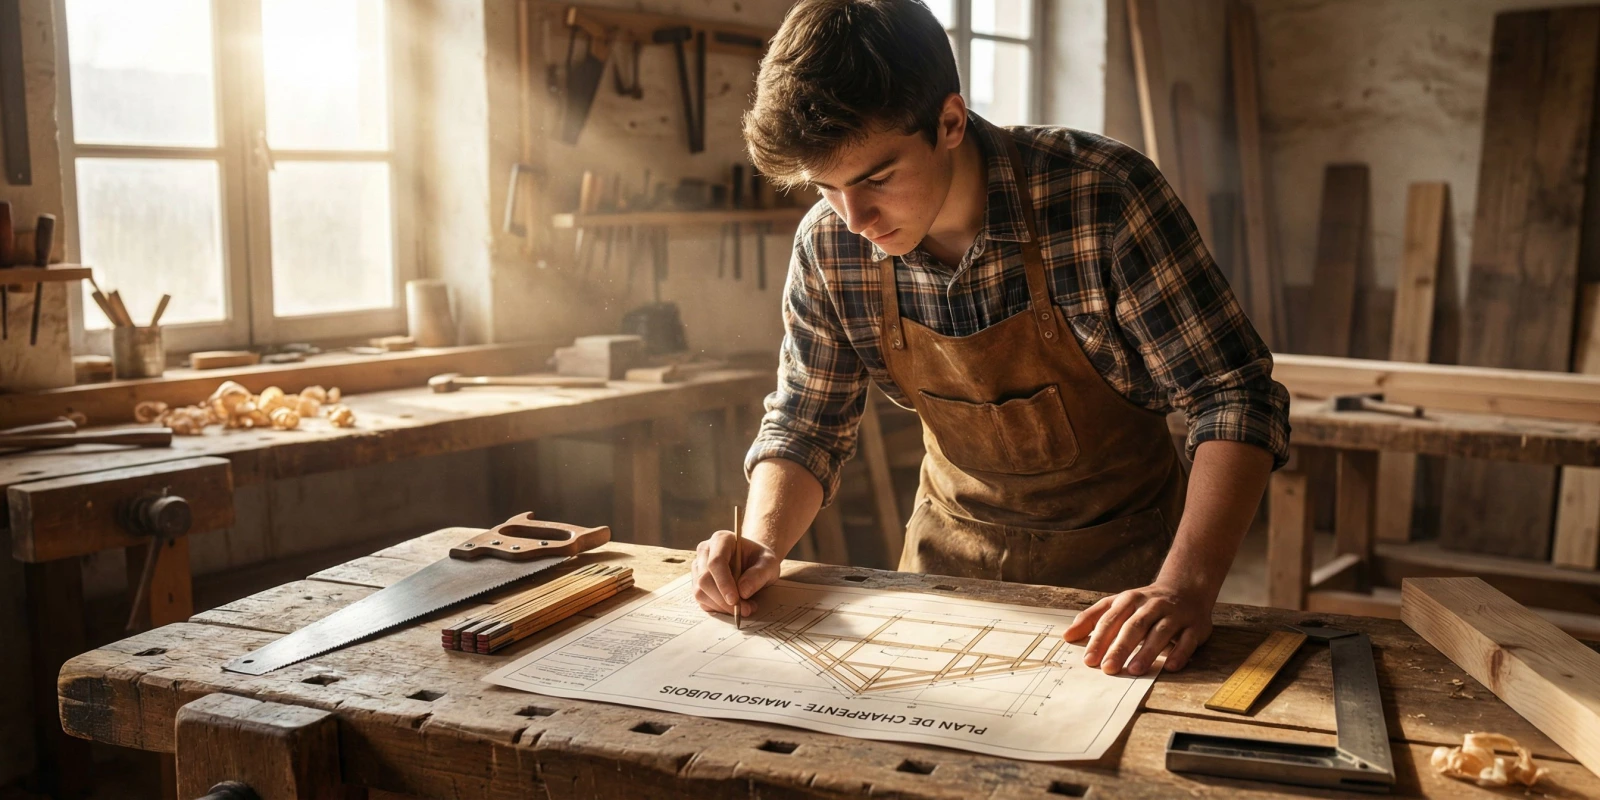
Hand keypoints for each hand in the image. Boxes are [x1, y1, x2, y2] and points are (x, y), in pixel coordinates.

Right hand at [692, 529, 780, 616]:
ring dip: (721, 606)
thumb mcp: (769, 564)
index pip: (715, 562)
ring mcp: (699, 567)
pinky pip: (702, 601)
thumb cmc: (761, 560)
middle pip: (704, 579)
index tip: (735, 600)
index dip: (723, 583)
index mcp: (722, 539)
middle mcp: (705, 551)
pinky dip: (718, 609)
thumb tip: (743, 591)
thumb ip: (759, 574)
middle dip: (723, 600)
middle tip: (746, 609)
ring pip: (700, 592)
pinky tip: (734, 607)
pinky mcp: (697, 583)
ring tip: (745, 608)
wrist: (754, 563)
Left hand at [1061, 582, 1214, 675]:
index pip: (1112, 620)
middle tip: (1108, 668)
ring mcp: (1175, 615)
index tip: (1089, 659)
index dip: (1100, 639)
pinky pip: (1188, 641)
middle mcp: (1152, 606)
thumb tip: (1067, 636)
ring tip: (1134, 670)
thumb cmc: (1144, 603)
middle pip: (1134, 626)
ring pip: (1160, 632)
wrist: (1185, 588)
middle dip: (1120, 647)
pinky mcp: (1195, 627)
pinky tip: (1170, 666)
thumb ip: (1092, 618)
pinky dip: (1180, 653)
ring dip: (1147, 651)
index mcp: (1130, 600)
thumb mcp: (1117, 604)